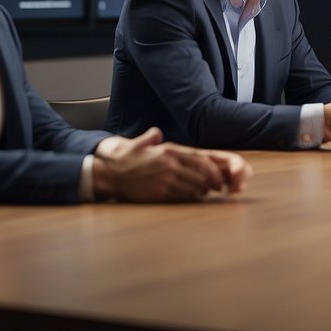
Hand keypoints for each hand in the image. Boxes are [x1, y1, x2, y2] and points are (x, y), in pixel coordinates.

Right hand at [93, 127, 251, 201]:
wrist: (111, 173)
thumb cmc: (127, 158)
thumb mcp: (140, 143)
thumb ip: (152, 137)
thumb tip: (156, 133)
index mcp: (169, 151)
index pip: (200, 160)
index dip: (213, 169)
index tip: (219, 175)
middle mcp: (170, 165)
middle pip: (201, 174)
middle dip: (213, 182)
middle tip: (219, 186)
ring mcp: (165, 180)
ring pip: (193, 187)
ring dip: (203, 190)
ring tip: (208, 192)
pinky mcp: (159, 193)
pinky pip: (181, 196)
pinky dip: (191, 197)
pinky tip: (193, 197)